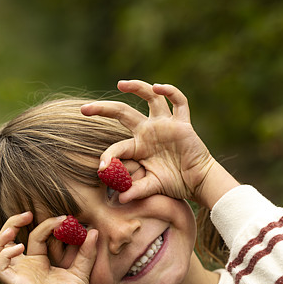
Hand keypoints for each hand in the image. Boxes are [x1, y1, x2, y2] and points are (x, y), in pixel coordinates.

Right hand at [0, 212, 97, 283]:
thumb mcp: (81, 271)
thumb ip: (86, 252)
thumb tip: (93, 231)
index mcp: (39, 263)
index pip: (36, 236)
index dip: (46, 224)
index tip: (64, 218)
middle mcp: (25, 267)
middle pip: (7, 239)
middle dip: (13, 222)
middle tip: (28, 214)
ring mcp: (18, 275)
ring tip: (12, 230)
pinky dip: (3, 253)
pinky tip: (19, 248)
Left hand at [81, 80, 220, 205]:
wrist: (198, 182)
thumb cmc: (174, 184)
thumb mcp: (153, 186)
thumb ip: (138, 190)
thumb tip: (121, 199)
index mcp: (138, 147)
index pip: (118, 147)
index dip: (108, 156)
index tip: (101, 167)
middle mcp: (148, 132)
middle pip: (123, 112)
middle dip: (103, 109)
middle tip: (84, 109)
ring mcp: (164, 125)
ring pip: (150, 98)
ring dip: (137, 87)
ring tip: (121, 84)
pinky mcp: (182, 123)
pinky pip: (178, 102)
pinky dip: (170, 91)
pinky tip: (158, 87)